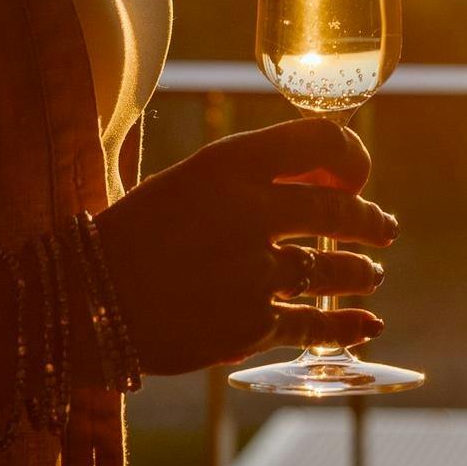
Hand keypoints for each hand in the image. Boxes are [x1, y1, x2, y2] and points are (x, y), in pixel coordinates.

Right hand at [95, 119, 400, 374]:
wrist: (82, 301)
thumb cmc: (138, 234)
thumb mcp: (191, 183)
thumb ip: (253, 178)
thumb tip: (328, 181)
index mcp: (229, 163)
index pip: (320, 139)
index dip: (350, 156)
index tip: (355, 176)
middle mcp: (247, 211)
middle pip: (339, 210)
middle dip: (371, 222)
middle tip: (384, 228)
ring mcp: (251, 272)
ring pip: (332, 269)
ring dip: (359, 273)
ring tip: (370, 274)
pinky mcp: (247, 326)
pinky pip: (313, 324)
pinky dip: (346, 326)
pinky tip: (367, 326)